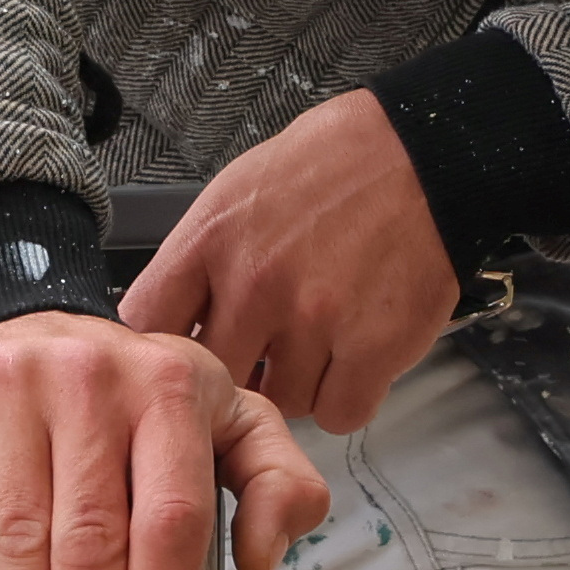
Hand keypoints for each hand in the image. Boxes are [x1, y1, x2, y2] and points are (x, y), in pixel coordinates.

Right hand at [0, 310, 329, 569]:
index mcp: (172, 386)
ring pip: (20, 538)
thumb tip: (265, 559)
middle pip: (90, 538)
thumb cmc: (128, 394)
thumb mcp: (225, 415)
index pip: (171, 518)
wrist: (16, 316)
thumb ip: (274, 478)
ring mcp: (13, 383)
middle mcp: (93, 375)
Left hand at [121, 88, 459, 435]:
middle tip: (265, 354)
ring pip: (280, 403)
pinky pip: (338, 414)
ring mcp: (314, 319)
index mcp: (212, 239)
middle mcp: (255, 283)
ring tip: (321, 342)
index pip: (145, 323)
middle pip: (215, 376)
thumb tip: (172, 325)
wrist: (424, 154)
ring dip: (298, 385)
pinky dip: (346, 396)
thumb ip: (201, 261)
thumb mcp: (239, 192)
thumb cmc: (335, 168)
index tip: (184, 353)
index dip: (164, 347)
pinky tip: (354, 358)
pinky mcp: (372, 349)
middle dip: (238, 372)